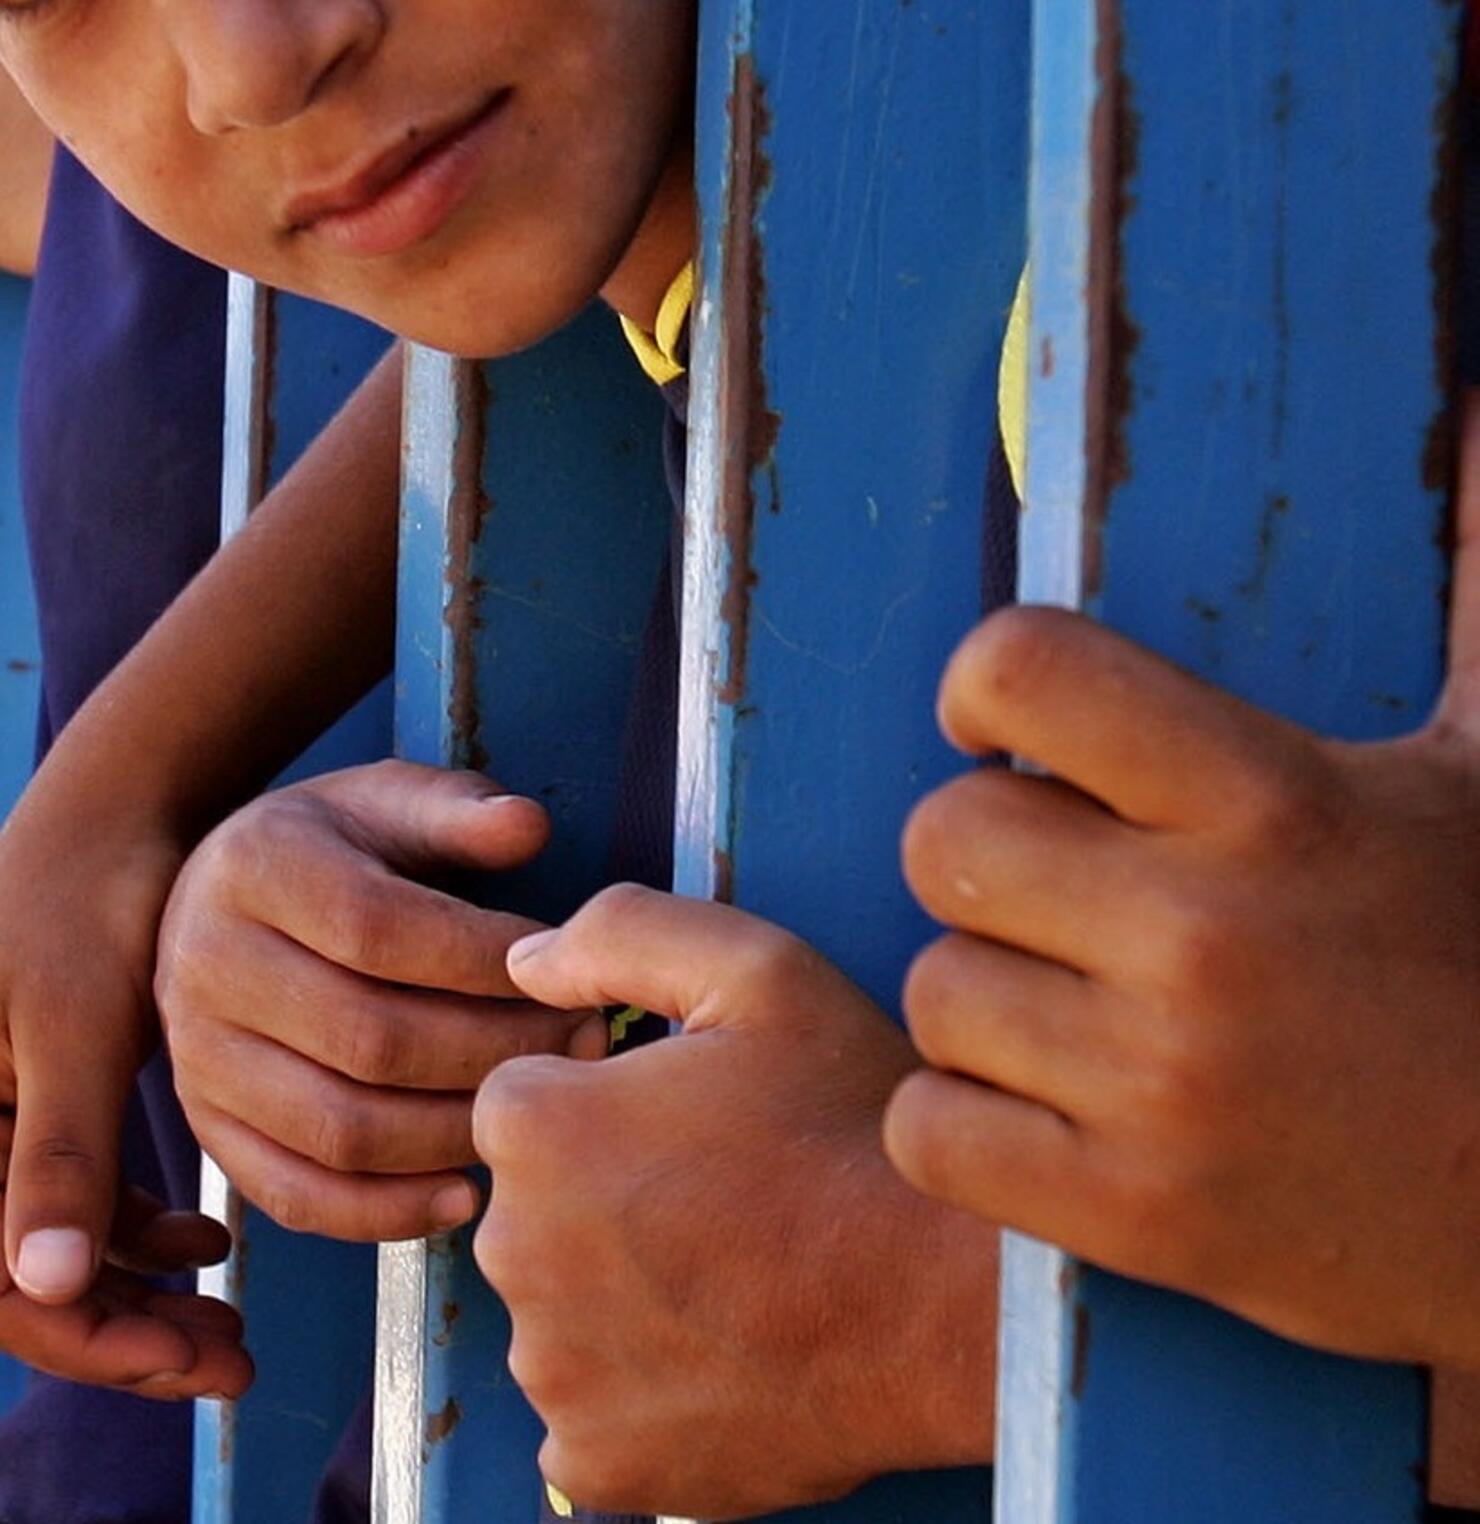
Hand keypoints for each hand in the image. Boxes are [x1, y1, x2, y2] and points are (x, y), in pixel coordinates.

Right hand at [0, 775, 248, 1396]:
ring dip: (139, 1295)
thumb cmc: (85, 903)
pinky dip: (141, 1232)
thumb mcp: (77, 1026)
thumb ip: (61, 1151)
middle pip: (26, 1285)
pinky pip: (77, 1203)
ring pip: (59, 1254)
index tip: (185, 1356)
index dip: (88, 1336)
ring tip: (229, 1326)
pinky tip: (211, 1237)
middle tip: (227, 1363)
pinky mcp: (43, 1111)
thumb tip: (50, 1284)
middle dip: (125, 1333)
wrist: (115, 823)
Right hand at [157, 761, 607, 1242]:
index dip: (486, 961)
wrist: (226, 897)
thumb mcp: (392, 800)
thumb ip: (460, 809)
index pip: (380, 931)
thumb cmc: (340, 847)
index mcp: (256, 868)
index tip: (568, 973)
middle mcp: (207, 966)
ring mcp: (198, 1060)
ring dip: (457, 1131)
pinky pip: (299, 1195)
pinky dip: (388, 1211)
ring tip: (538, 1105)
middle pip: (368, 1038)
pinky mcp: (209, 1131)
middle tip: (584, 1044)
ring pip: (340, 1128)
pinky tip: (467, 1194)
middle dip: (495, 1049)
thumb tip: (528, 827)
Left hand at [475, 885, 998, 1521]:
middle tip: (721, 1189)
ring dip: (618, 1285)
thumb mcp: (759, 972)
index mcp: (538, 1128)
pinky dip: (636, 1380)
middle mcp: (515, 1253)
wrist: (946, 1300)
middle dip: (602, 1188)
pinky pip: (586, 1403)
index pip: (521, 1094)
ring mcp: (553, 1371)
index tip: (687, 1115)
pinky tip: (720, 1345)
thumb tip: (523, 963)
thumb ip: (622, 930)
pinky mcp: (597, 1460)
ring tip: (734, 1267)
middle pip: (533, 1201)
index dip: (604, 1094)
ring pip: (559, 1301)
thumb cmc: (852, 1124)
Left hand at [885, 397, 1479, 1370]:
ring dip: (981, 994)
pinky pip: (933, 1134)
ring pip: (935, 991)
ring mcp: (1162, 1092)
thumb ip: (1468, 597)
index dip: (986, 686)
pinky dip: (960, 1121)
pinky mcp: (1136, 1220)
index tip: (1006, 730)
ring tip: (1072, 1005)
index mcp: (1276, 803)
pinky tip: (1042, 1106)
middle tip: (1052, 888)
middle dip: (979, 854)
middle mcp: (1205, 939)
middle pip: (941, 840)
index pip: (1023, 672)